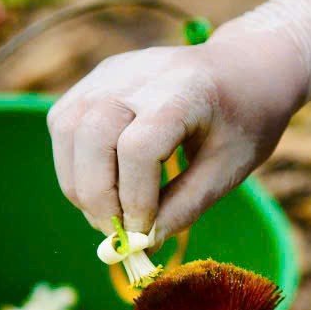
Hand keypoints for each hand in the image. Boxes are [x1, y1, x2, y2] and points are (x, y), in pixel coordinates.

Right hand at [47, 0, 310, 237]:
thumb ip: (185, 205)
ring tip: (106, 213)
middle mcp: (140, 73)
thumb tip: (142, 242)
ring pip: (67, 126)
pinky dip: (73, 162)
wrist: (245, 67)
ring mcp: (112, 71)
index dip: (135, 197)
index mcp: (184, 91)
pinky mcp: (97, 77)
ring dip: (77, 181)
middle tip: (117, 232)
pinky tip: (101, 185)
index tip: (146, 230)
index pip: (138, 147)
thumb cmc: (245, 120)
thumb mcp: (229, 169)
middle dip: (97, 195)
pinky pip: (65, 121)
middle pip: (91, 133)